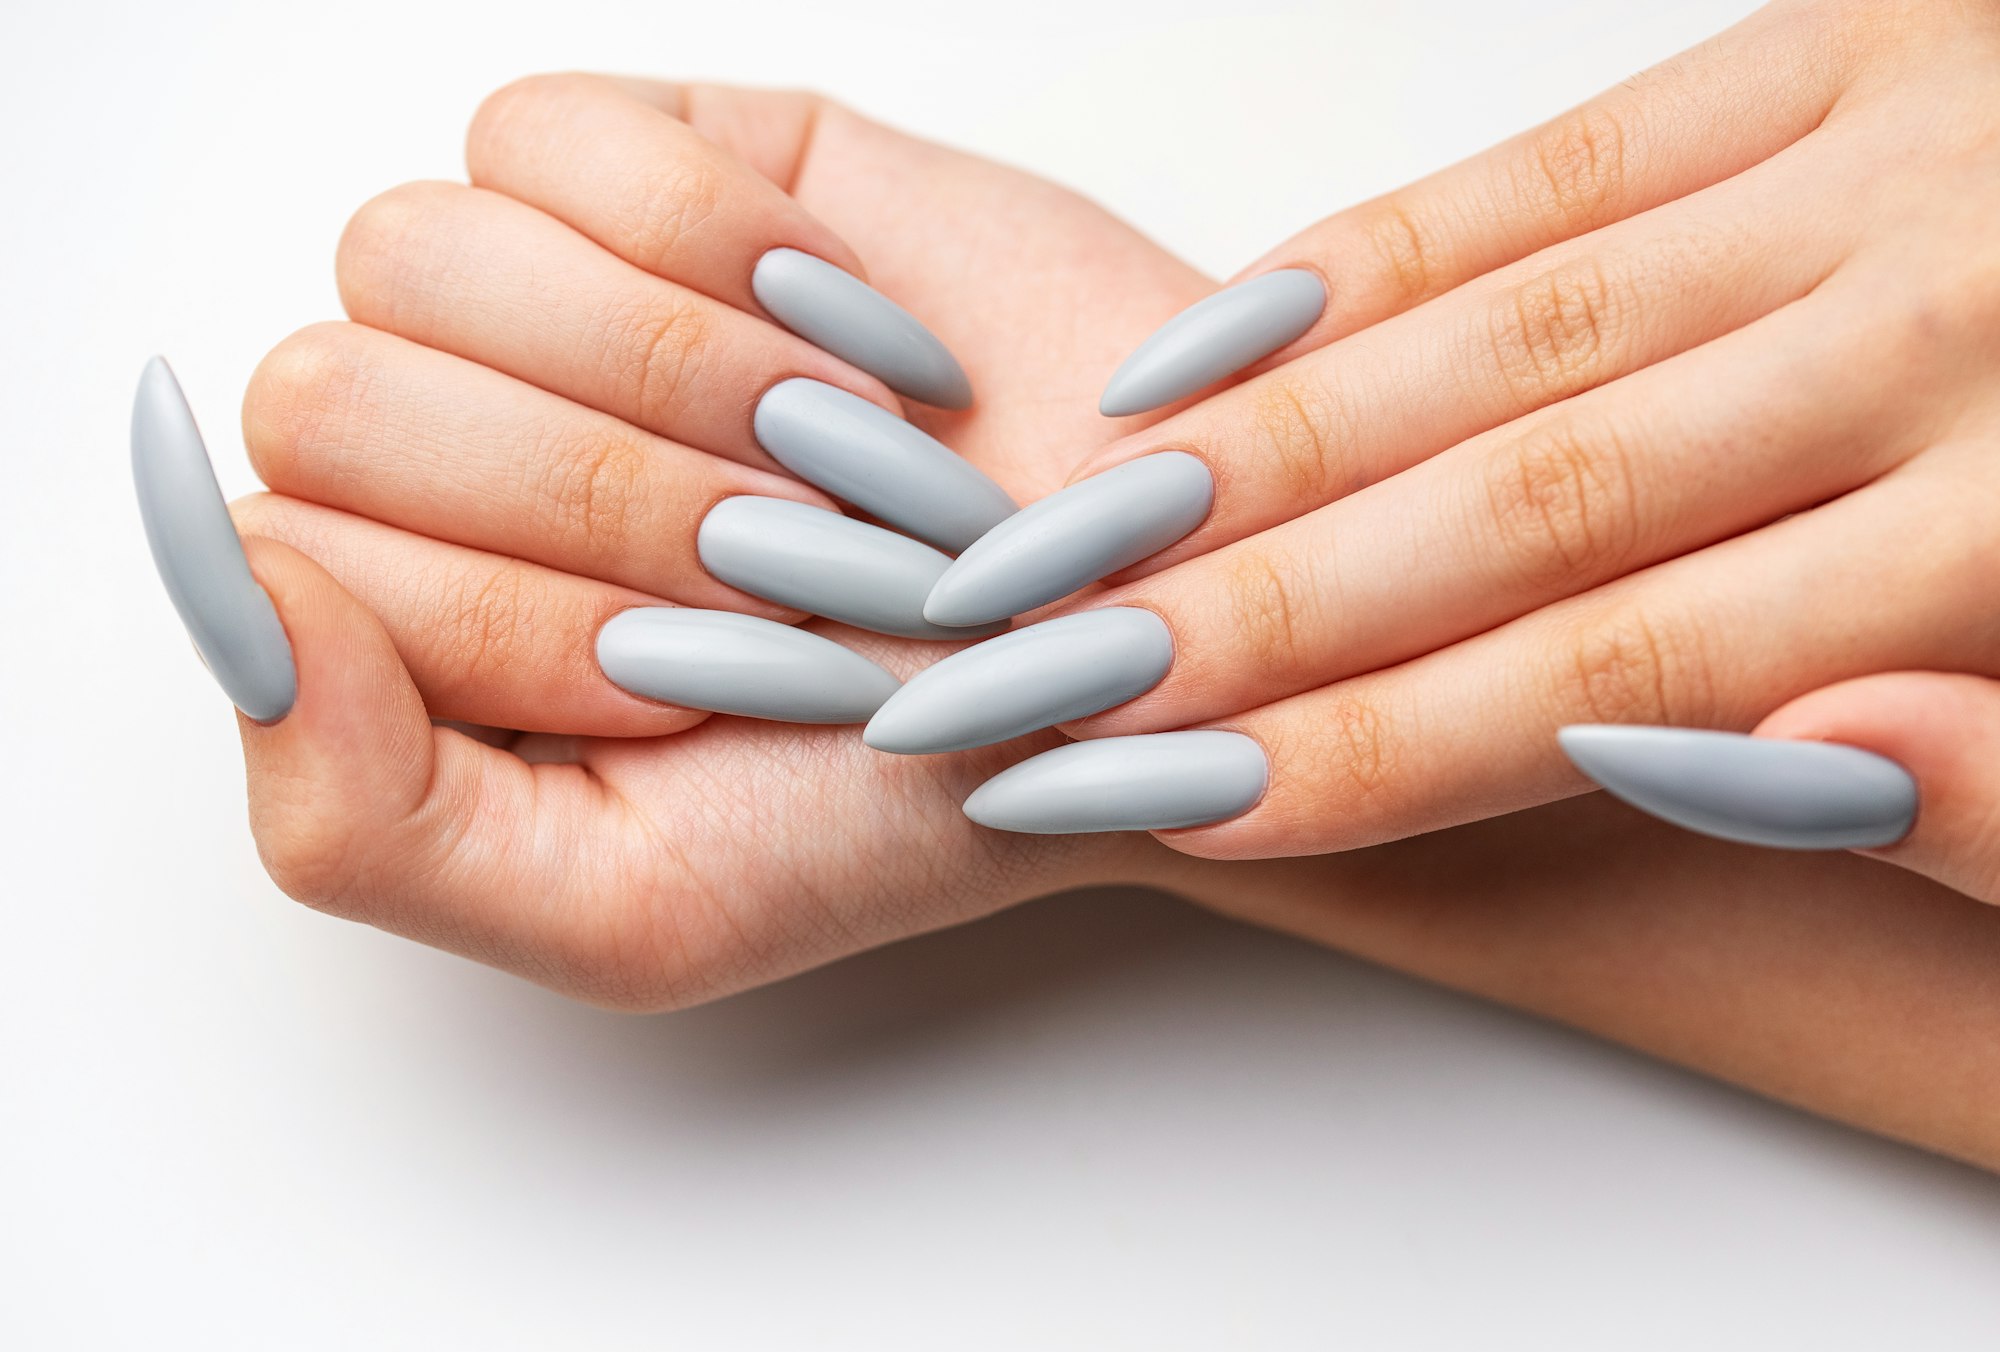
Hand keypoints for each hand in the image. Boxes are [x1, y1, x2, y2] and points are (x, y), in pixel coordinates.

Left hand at [191, 75, 1211, 1005]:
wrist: (1137, 629)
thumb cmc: (893, 777)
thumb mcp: (627, 907)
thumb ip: (355, 822)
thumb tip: (226, 596)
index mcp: (400, 636)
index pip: (295, 566)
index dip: (509, 622)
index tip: (700, 680)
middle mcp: (430, 455)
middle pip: (334, 393)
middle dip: (596, 500)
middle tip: (785, 566)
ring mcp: (520, 294)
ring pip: (418, 251)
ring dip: (665, 375)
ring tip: (830, 455)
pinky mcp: (639, 159)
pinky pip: (549, 136)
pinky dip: (715, 241)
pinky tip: (841, 333)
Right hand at [952, 0, 1999, 895]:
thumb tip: (1750, 773)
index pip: (1629, 672)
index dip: (1384, 749)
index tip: (1183, 798)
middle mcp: (1957, 330)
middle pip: (1528, 508)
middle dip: (1259, 608)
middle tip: (1048, 678)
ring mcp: (1903, 162)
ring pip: (1514, 334)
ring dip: (1267, 444)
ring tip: (1075, 534)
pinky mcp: (1862, 41)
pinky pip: (1567, 159)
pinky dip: (1376, 253)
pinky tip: (1222, 344)